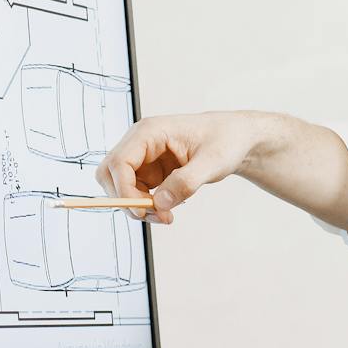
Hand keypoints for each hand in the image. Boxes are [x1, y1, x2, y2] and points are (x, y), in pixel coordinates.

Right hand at [95, 111, 269, 224]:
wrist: (237, 139)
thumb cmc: (226, 140)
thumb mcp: (212, 162)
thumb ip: (186, 183)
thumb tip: (160, 204)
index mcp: (150, 132)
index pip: (119, 163)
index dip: (123, 191)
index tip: (143, 211)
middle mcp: (141, 143)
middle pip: (110, 175)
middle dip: (127, 200)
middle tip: (156, 215)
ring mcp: (144, 158)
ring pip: (122, 188)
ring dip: (139, 207)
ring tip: (168, 216)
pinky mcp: (151, 171)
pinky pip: (137, 193)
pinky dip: (148, 206)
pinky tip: (170, 208)